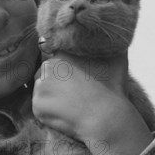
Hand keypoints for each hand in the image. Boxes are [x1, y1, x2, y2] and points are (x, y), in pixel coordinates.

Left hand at [32, 52, 153, 154]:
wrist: (106, 117)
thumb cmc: (113, 89)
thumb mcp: (117, 59)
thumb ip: (110, 45)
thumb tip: (114, 38)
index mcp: (63, 53)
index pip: (57, 58)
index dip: (66, 69)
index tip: (76, 79)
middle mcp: (48, 65)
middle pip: (46, 72)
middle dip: (56, 81)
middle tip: (74, 94)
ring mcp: (40, 85)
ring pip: (42, 89)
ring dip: (51, 96)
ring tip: (71, 104)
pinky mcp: (37, 104)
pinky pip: (39, 107)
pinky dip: (49, 112)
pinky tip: (65, 114)